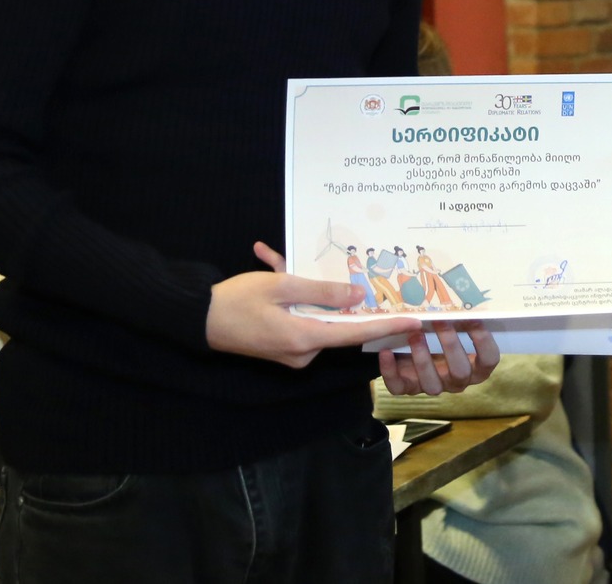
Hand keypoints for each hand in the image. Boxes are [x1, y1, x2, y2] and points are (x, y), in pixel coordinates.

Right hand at [207, 242, 420, 367]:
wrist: (196, 319)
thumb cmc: (236, 300)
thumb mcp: (281, 287)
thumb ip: (322, 292)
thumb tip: (358, 298)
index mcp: (305, 338)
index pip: (356, 333)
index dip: (387, 326)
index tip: (415, 322)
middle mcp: (302, 352)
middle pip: (335, 322)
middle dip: (335, 294)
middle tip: (334, 265)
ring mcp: (291, 352)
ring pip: (314, 316)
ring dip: (303, 289)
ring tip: (273, 259)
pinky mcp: (281, 346)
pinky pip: (297, 318)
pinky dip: (289, 296)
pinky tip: (268, 263)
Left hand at [378, 320, 499, 395]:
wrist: (412, 352)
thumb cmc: (439, 336)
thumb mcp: (451, 328)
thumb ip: (457, 318)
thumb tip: (461, 291)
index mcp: (474, 367)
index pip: (488, 360)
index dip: (483, 342)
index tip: (473, 318)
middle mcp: (457, 381)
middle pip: (460, 371)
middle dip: (450, 345)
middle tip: (440, 321)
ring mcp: (434, 386)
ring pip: (432, 384)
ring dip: (422, 358)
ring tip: (414, 334)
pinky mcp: (409, 388)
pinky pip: (399, 387)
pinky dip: (391, 370)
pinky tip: (386, 352)